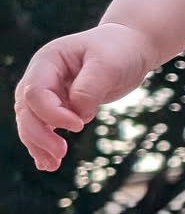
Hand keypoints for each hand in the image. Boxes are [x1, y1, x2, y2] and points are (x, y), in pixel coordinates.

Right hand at [14, 22, 155, 169]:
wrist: (130, 47)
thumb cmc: (120, 50)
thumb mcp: (108, 65)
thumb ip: (89, 88)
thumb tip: (78, 116)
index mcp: (48, 60)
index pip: (36, 92)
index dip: (52, 113)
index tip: (80, 125)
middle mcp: (42, 75)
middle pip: (26, 109)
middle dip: (39, 134)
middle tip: (61, 154)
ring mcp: (48, 91)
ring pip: (31, 121)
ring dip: (38, 144)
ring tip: (51, 165)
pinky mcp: (59, 104)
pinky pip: (44, 126)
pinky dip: (43, 144)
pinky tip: (46, 164)